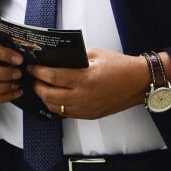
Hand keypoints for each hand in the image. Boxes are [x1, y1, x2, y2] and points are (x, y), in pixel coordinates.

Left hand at [27, 47, 148, 118]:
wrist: (138, 82)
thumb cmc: (120, 66)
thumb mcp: (95, 54)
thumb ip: (75, 57)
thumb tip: (56, 58)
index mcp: (84, 78)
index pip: (52, 77)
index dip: (38, 72)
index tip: (32, 67)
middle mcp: (83, 96)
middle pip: (49, 95)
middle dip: (37, 85)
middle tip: (33, 77)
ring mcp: (86, 109)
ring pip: (55, 107)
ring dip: (45, 97)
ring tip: (42, 87)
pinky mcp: (89, 115)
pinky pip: (66, 113)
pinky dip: (57, 105)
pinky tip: (55, 96)